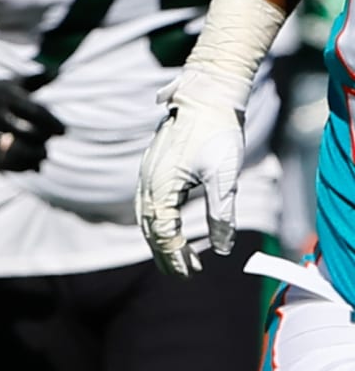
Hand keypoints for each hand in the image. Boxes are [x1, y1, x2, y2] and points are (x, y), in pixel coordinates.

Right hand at [0, 77, 64, 171]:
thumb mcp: (7, 83)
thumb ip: (34, 79)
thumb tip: (58, 71)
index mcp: (3, 96)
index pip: (33, 111)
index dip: (51, 123)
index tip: (63, 131)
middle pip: (25, 132)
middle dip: (41, 140)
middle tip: (47, 143)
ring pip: (13, 151)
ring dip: (32, 157)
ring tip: (41, 157)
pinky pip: (1, 163)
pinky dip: (19, 167)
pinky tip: (29, 166)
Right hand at [136, 68, 247, 276]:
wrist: (206, 95)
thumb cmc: (218, 132)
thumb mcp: (225, 176)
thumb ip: (221, 214)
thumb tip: (221, 248)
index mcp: (160, 187)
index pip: (163, 233)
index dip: (174, 257)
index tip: (189, 274)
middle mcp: (146, 183)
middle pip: (150, 230)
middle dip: (165, 255)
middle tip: (185, 274)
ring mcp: (146, 175)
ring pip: (146, 218)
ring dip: (161, 241)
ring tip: (180, 257)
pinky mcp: (152, 168)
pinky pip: (148, 205)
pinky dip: (159, 223)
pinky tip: (173, 227)